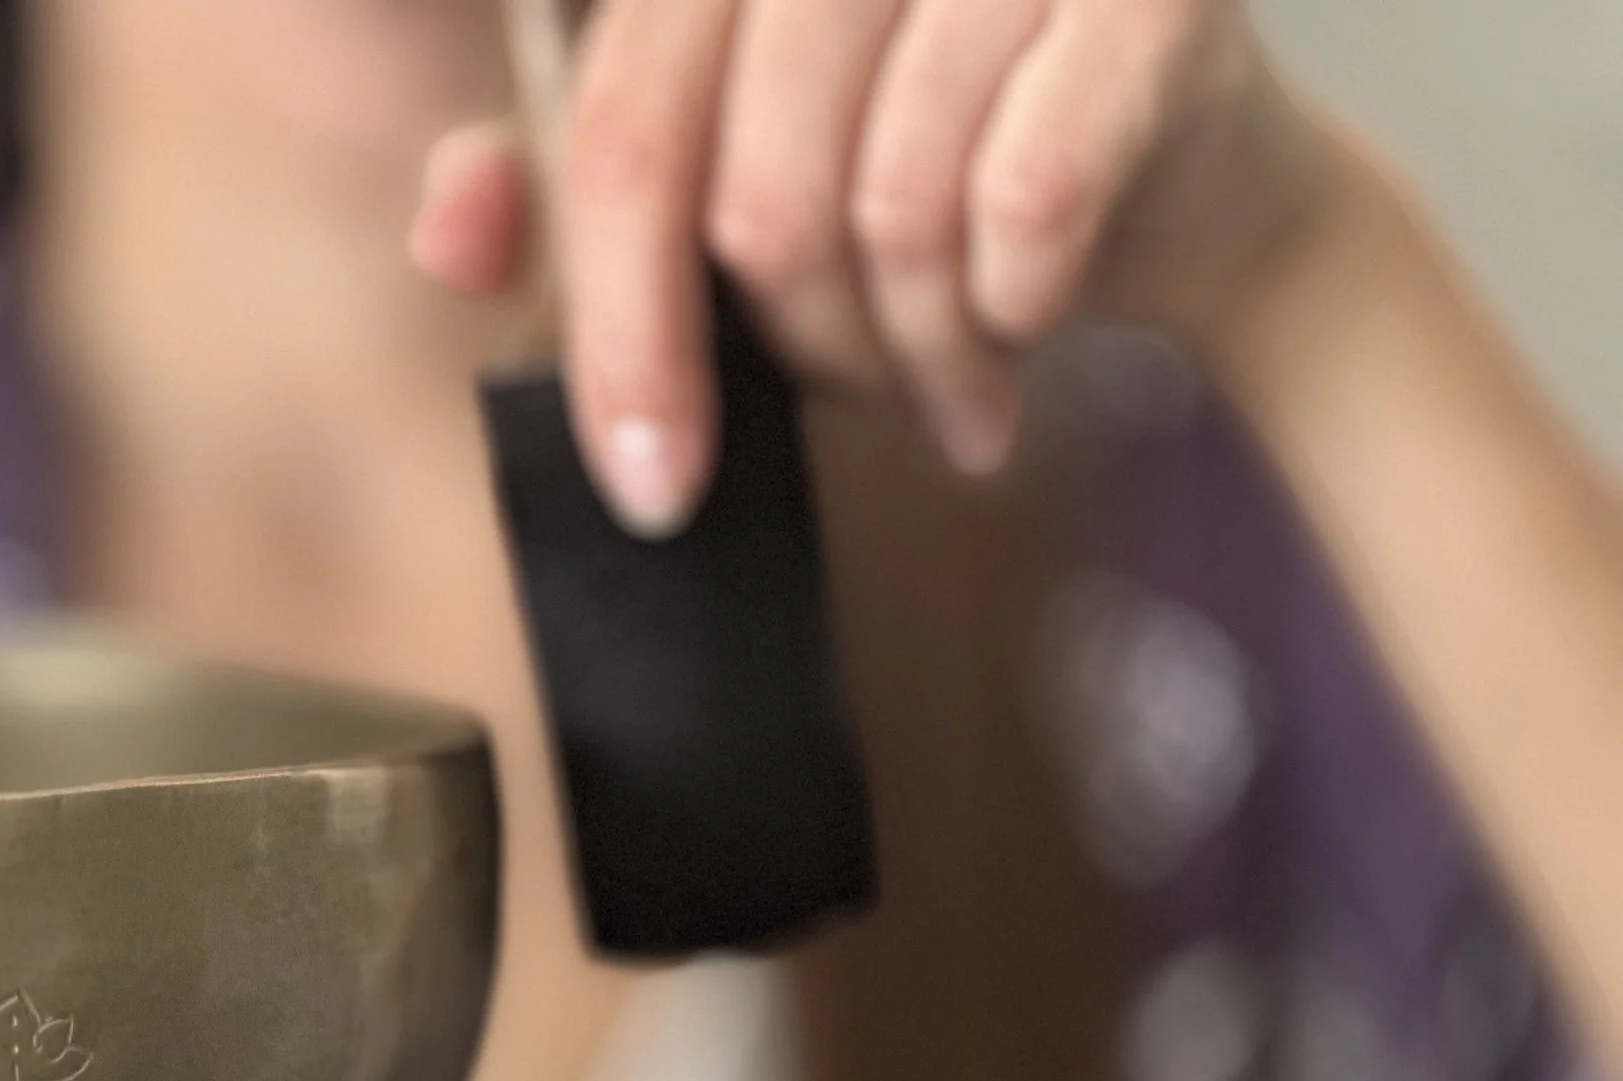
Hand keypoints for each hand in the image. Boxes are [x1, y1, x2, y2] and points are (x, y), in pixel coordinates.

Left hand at [413, 0, 1329, 520]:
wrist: (1181, 178)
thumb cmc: (935, 172)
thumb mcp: (734, 193)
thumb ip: (580, 196)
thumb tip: (449, 239)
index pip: (623, 134)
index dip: (624, 328)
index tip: (648, 483)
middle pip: (756, 200)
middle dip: (807, 349)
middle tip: (869, 392)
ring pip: (892, 210)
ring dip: (921, 353)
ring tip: (959, 382)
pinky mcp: (1149, 1)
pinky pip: (1028, 198)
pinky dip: (1018, 308)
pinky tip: (1030, 327)